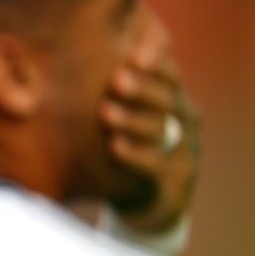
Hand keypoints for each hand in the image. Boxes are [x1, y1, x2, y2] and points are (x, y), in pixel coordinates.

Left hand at [100, 24, 200, 234]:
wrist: (148, 206)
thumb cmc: (131, 150)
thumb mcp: (127, 119)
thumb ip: (113, 91)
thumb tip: (68, 49)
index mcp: (176, 103)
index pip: (170, 76)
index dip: (156, 62)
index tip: (132, 53)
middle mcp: (186, 125)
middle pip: (170, 100)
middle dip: (144, 88)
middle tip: (117, 79)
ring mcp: (185, 155)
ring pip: (163, 132)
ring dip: (133, 120)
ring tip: (105, 112)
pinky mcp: (175, 185)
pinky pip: (157, 167)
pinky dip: (136, 155)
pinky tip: (114, 146)